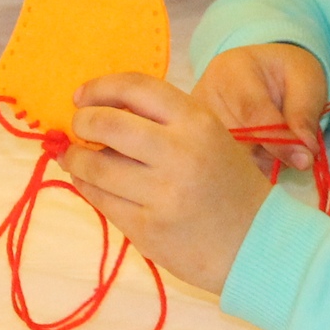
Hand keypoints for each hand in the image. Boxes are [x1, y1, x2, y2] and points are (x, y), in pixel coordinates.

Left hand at [60, 73, 272, 294]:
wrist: (256, 243)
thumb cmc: (227, 183)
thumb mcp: (207, 136)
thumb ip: (162, 120)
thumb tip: (98, 109)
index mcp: (196, 121)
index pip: (136, 87)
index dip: (100, 87)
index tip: (81, 96)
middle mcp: (178, 152)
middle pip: (107, 124)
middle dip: (82, 122)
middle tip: (78, 127)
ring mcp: (161, 193)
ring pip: (96, 166)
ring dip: (75, 158)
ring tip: (73, 157)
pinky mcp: (147, 228)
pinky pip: (101, 200)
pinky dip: (86, 186)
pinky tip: (87, 182)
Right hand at [192, 43, 329, 173]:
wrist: (266, 71)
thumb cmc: (286, 73)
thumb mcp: (306, 83)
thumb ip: (304, 116)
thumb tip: (303, 157)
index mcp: (232, 69)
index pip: (251, 111)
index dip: (278, 140)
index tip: (304, 159)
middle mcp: (206, 93)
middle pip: (237, 140)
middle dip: (272, 154)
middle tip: (297, 151)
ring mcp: (197, 119)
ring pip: (231, 158)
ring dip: (261, 162)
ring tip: (278, 145)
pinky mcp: (197, 139)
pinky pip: (225, 165)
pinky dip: (249, 168)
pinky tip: (262, 154)